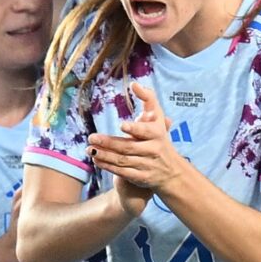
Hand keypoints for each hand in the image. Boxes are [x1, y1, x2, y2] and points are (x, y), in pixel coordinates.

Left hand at [86, 83, 188, 203]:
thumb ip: (148, 99)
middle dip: (109, 143)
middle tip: (91, 137)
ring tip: (89, 149)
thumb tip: (134, 84)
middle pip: (128, 147)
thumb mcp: (158, 118)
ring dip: (104, 155)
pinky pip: (122, 172)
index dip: (135, 129)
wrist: (171, 170)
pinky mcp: (140, 178)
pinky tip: (96, 160)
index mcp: (158, 134)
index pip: (146, 131)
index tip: (122, 125)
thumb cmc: (159, 138)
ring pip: (123, 161)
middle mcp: (153, 150)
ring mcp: (147, 165)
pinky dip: (108, 166)